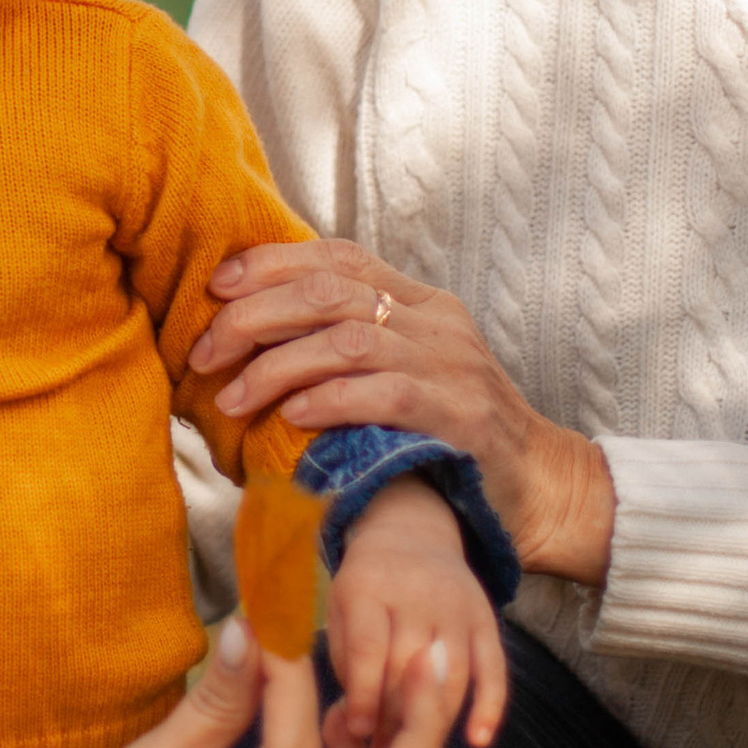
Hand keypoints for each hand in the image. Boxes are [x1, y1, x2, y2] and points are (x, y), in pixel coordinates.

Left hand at [192, 239, 615, 584]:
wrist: (542, 492)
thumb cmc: (453, 436)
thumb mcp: (407, 372)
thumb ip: (350, 345)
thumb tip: (251, 336)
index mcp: (421, 301)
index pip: (337, 256)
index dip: (270, 263)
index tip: (215, 286)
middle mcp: (438, 322)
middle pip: (330, 293)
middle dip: (253, 317)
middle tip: (205, 354)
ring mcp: (454, 366)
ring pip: (348, 339)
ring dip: (276, 366)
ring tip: (231, 398)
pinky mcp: (462, 417)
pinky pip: (383, 393)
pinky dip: (327, 399)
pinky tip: (289, 416)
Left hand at [324, 477, 507, 747]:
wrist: (412, 532)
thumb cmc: (365, 586)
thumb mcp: (339, 606)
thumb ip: (344, 658)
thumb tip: (356, 723)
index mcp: (369, 587)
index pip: (370, 647)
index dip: (365, 694)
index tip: (358, 731)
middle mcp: (416, 595)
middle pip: (411, 667)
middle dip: (395, 716)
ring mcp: (456, 607)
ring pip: (452, 674)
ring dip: (434, 721)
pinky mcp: (486, 618)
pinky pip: (494, 668)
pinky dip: (490, 706)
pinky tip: (478, 740)